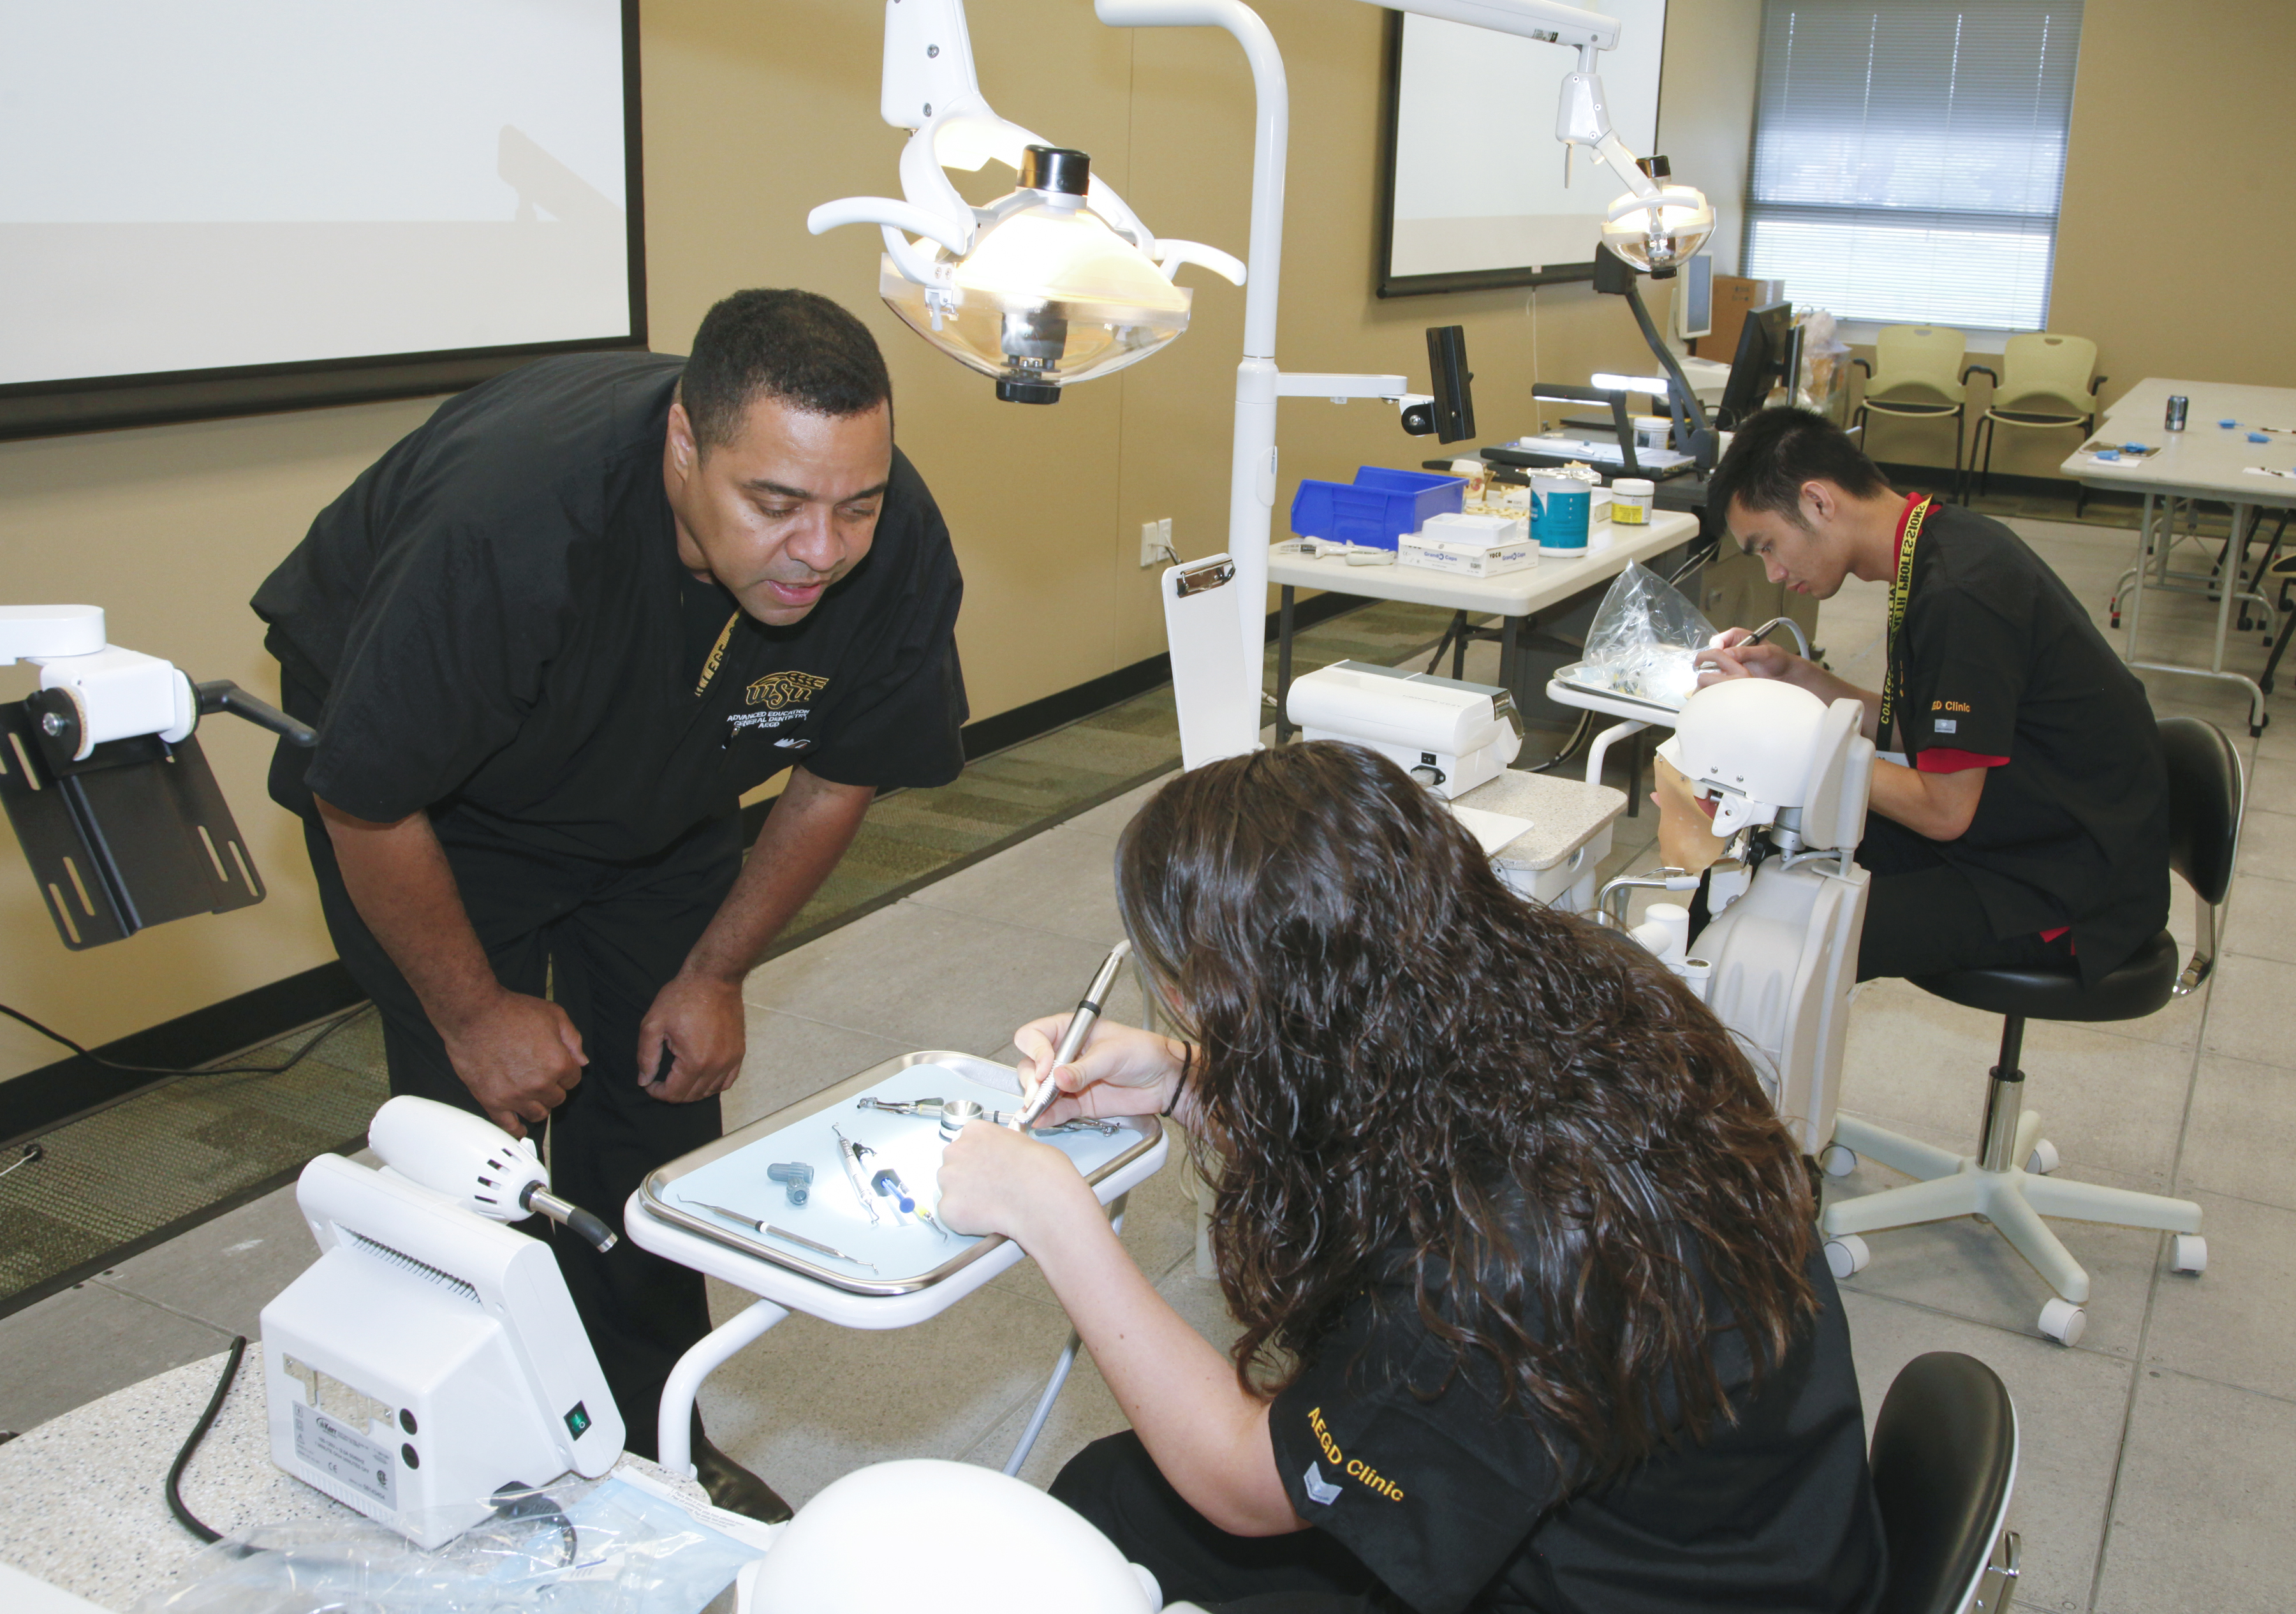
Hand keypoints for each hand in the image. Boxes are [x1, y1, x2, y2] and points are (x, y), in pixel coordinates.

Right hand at [440, 991, 587, 1137]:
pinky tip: (519, 1127)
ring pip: (538, 1114)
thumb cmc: (511, 1012)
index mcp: (557, 1064)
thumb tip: (582, 1061)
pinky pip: (509, 1126)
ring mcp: (515, 1096)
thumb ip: (573, 1040)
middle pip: (556, 1099)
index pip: (573, 1080)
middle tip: (540, 1076)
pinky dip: (517, 1129)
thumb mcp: (554, 1015)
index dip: (566, 1072)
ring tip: (530, 1095)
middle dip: (552, 1088)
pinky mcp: (493, 1102)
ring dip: (537, 1105)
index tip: (556, 1067)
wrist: (474, 1015)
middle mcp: (539, 1085)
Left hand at [635, 972, 745, 1103]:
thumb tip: (644, 1081)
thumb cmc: (681, 997)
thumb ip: (646, 1056)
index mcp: (694, 1061)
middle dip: (672, 1093)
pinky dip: (712, 1085)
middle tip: (661, 1079)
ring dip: (691, 1090)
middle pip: (692, 1096)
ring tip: (679, 1077)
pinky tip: (701, 1075)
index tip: (649, 1082)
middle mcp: (716, 1066)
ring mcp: (731, 1060)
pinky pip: (727, 1081)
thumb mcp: (653, 1023)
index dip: (657, 1092)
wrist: (714, 977)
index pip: (674, 1093)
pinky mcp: (739, 1052)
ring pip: (710, 1091)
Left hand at [936, 1119, 1096, 1241]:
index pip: (966, 1143)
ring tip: (991, 1205)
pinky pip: (951, 1214)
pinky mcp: (947, 1207)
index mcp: (975, 1131)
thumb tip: (1001, 1157)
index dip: (978, 1158)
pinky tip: (987, 1217)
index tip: (986, 1168)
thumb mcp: (1023, 1143)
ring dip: (965, 1198)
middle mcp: (956, 1150)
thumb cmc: (1042, 1172)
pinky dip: (965, 1219)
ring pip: (949, 1190)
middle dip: (968, 1178)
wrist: (1043, 1201)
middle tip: (990, 1189)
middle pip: (953, 1165)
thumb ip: (1001, 1147)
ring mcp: (949, 1179)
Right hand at [1013, 1015, 1189, 1124]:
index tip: (1046, 1067)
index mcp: (1070, 1031)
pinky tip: (1042, 1119)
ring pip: (1038, 1090)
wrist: (1164, 1080)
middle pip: (1030, 1065)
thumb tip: (1058, 1078)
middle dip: (1032, 1079)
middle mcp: (1064, 1055)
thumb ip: (1084, 1068)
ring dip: (1035, 1100)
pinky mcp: (1077, 1102)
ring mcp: (1068, 1081)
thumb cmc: (1143, 1052)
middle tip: (1041, 1091)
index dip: (1035, 1050)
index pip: (1035, 1035)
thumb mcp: (1112, 1054)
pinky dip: (1047, 1116)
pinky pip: (1055, 1110)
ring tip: (1038, 1108)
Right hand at [1694, 627, 1798, 688]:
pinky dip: (1719, 678)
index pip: (1719, 639)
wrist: (1783, 674)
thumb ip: (1746, 652)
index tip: (1720, 657)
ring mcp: (1730, 660)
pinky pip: (1719, 674)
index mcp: (1737, 636)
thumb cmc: (1777, 659)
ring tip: (1723, 678)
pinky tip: (1725, 682)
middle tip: (1720, 670)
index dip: (1717, 647)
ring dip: (1716, 671)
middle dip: (1713, 661)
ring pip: (1714, 664)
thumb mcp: (1764, 653)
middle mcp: (1731, 647)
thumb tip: (1727, 654)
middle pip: (1713, 652)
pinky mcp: (1731, 672)